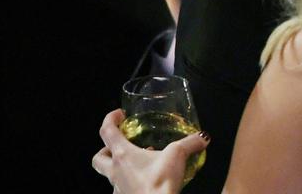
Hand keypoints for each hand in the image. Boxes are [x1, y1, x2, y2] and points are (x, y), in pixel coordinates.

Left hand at [92, 109, 209, 193]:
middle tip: (121, 143)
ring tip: (140, 162)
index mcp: (122, 155)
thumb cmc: (160, 183)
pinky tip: (146, 180)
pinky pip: (123, 188)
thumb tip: (203, 137)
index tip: (120, 114)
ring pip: (110, 175)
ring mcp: (118, 189)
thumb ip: (190, 143)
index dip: (110, 119)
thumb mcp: (177, 156)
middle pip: (98, 158)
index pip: (106, 131)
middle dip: (105, 149)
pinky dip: (131, 181)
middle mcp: (115, 172)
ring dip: (120, 166)